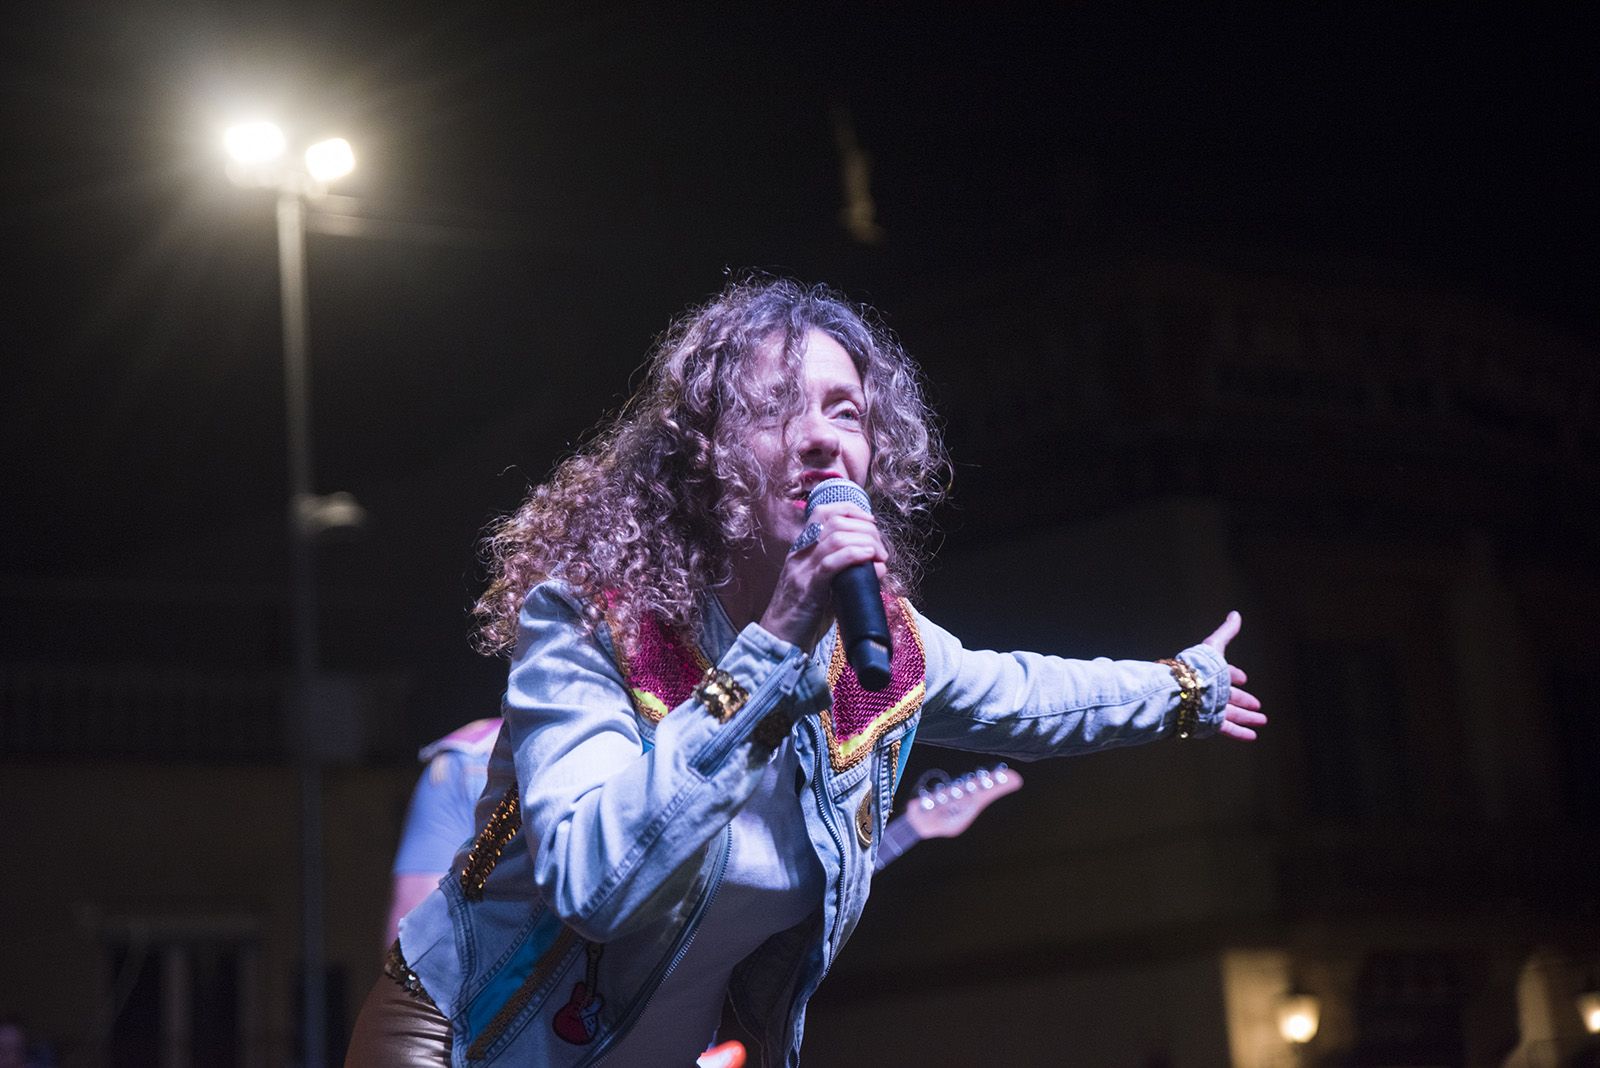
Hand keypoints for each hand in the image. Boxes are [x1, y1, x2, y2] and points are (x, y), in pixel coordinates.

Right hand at [759, 503, 886, 649]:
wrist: (778, 641)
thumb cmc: (803, 616)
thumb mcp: (823, 587)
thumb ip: (844, 573)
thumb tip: (877, 566)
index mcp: (801, 550)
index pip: (822, 512)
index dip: (850, 509)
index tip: (870, 522)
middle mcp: (800, 554)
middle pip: (835, 522)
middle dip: (865, 529)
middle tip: (880, 548)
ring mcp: (802, 570)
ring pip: (835, 537)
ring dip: (865, 542)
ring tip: (880, 556)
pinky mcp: (808, 589)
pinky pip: (831, 563)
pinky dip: (854, 555)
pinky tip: (869, 558)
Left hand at [1201, 610, 1265, 740]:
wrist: (1182, 690)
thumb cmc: (1199, 667)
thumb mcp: (1215, 646)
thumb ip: (1226, 632)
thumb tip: (1235, 614)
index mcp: (1211, 673)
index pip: (1225, 674)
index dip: (1235, 675)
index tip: (1244, 679)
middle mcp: (1211, 691)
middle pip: (1230, 696)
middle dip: (1244, 700)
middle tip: (1257, 706)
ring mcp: (1210, 707)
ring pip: (1232, 713)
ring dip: (1247, 717)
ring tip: (1262, 721)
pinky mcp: (1209, 722)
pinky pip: (1227, 728)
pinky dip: (1240, 732)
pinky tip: (1253, 736)